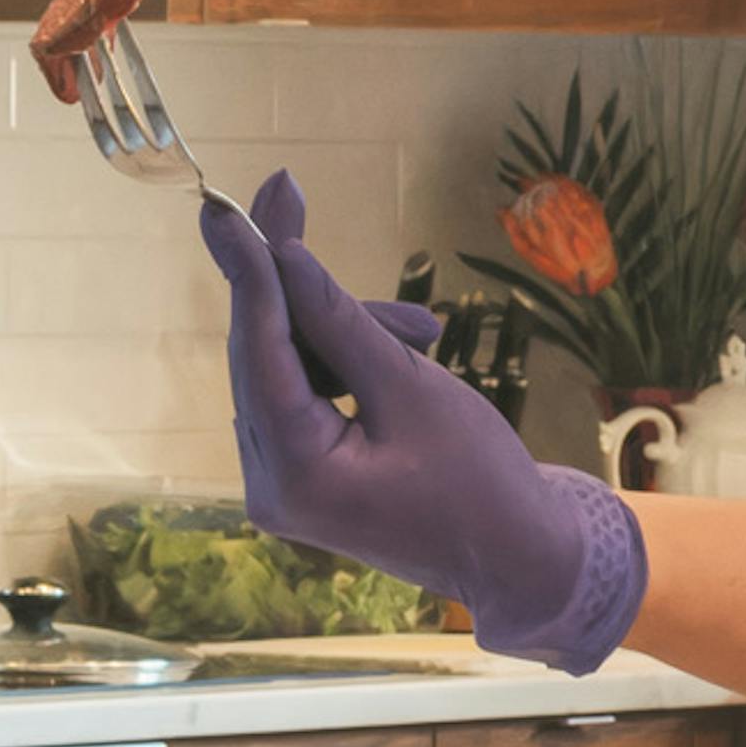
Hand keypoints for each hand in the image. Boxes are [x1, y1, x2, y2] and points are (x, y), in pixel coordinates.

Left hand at [201, 174, 648, 672]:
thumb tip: (285, 257)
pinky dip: (345, 364)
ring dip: (343, 331)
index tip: (226, 206)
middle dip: (291, 281)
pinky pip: (304, 396)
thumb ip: (343, 322)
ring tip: (424, 333)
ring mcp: (282, 486)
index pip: (260, 354)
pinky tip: (406, 352)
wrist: (519, 558)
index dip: (250, 271)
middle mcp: (270, 486)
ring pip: (288, 370)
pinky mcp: (302, 478)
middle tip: (284, 189)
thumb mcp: (414, 389)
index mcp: (296, 476)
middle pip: (263, 355)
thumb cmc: (482, 481)